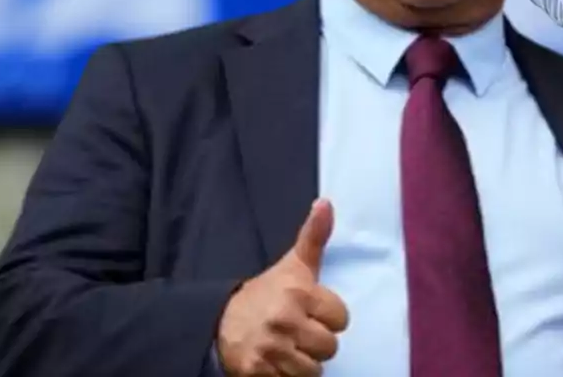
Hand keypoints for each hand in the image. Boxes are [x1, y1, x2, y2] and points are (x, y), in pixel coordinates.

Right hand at [217, 199, 348, 376]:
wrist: (220, 321)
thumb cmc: (266, 293)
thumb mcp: (293, 264)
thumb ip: (314, 236)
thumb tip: (326, 202)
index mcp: (299, 293)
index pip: (341, 318)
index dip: (329, 316)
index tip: (313, 311)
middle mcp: (285, 321)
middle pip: (330, 346)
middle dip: (318, 341)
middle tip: (301, 331)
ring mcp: (271, 349)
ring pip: (314, 370)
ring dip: (305, 362)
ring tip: (291, 347)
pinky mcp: (258, 372)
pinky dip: (287, 375)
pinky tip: (278, 361)